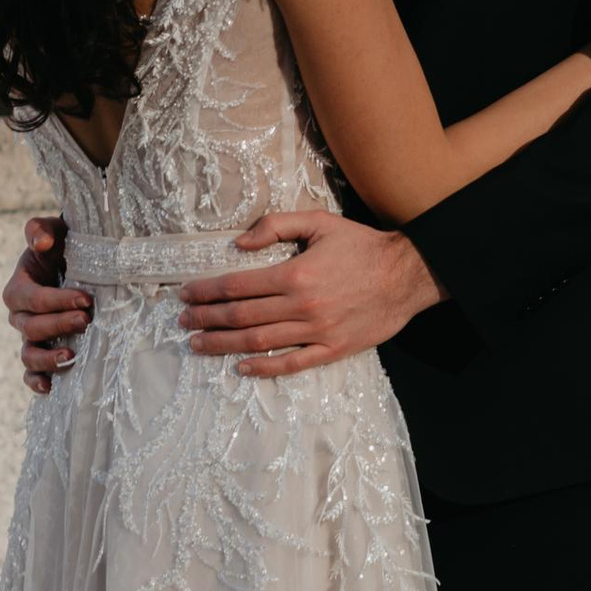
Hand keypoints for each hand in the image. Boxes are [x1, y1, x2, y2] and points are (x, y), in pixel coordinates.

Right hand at [6, 214, 88, 395]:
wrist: (77, 263)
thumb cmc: (65, 245)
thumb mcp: (54, 230)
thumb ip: (41, 230)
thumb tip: (42, 242)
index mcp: (19, 288)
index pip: (33, 299)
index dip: (56, 301)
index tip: (86, 300)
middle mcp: (20, 315)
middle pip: (32, 327)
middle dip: (59, 325)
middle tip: (87, 319)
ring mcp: (30, 337)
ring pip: (28, 354)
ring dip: (48, 358)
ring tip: (72, 355)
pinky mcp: (41, 350)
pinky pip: (31, 372)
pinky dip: (36, 381)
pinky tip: (50, 387)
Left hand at [176, 210, 441, 377]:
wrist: (408, 275)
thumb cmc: (363, 246)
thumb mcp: (320, 222)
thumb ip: (276, 226)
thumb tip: (239, 243)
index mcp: (296, 274)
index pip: (237, 285)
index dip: (206, 290)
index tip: (184, 293)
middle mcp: (302, 306)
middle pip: (241, 316)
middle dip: (205, 319)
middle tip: (182, 321)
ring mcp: (317, 332)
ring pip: (259, 341)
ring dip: (223, 344)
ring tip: (198, 344)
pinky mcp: (332, 349)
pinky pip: (291, 363)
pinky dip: (263, 367)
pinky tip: (241, 367)